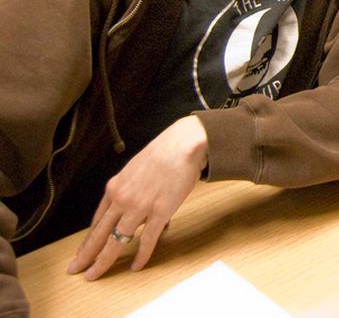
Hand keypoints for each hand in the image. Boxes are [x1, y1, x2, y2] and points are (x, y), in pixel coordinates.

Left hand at [67, 116, 207, 280]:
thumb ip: (133, 190)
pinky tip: (136, 266)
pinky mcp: (160, 212)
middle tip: (75, 270)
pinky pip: (147, 239)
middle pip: (99, 234)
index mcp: (115, 188)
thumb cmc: (163, 152)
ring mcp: (140, 208)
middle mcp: (122, 200)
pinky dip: (141, 255)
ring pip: (116, 241)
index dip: (88, 239)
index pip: (97, 220)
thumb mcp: (136, 169)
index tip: (82, 251)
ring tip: (96, 275)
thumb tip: (139, 209)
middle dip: (85, 255)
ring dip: (104, 261)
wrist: (182, 144)